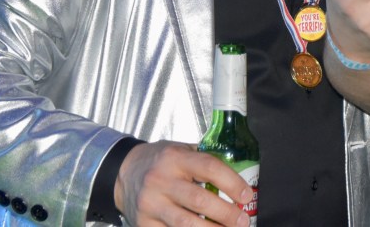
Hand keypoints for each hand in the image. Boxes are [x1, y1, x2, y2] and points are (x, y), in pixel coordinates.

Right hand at [114, 141, 252, 225]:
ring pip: (186, 224)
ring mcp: (150, 205)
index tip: (246, 195)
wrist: (123, 173)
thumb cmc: (159, 161)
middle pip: (200, 200)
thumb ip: (203, 160)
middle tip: (242, 221)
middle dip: (226, 214)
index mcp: (175, 158)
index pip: (209, 168)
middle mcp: (161, 181)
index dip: (231, 182)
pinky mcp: (144, 224)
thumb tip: (238, 174)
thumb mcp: (180, 150)